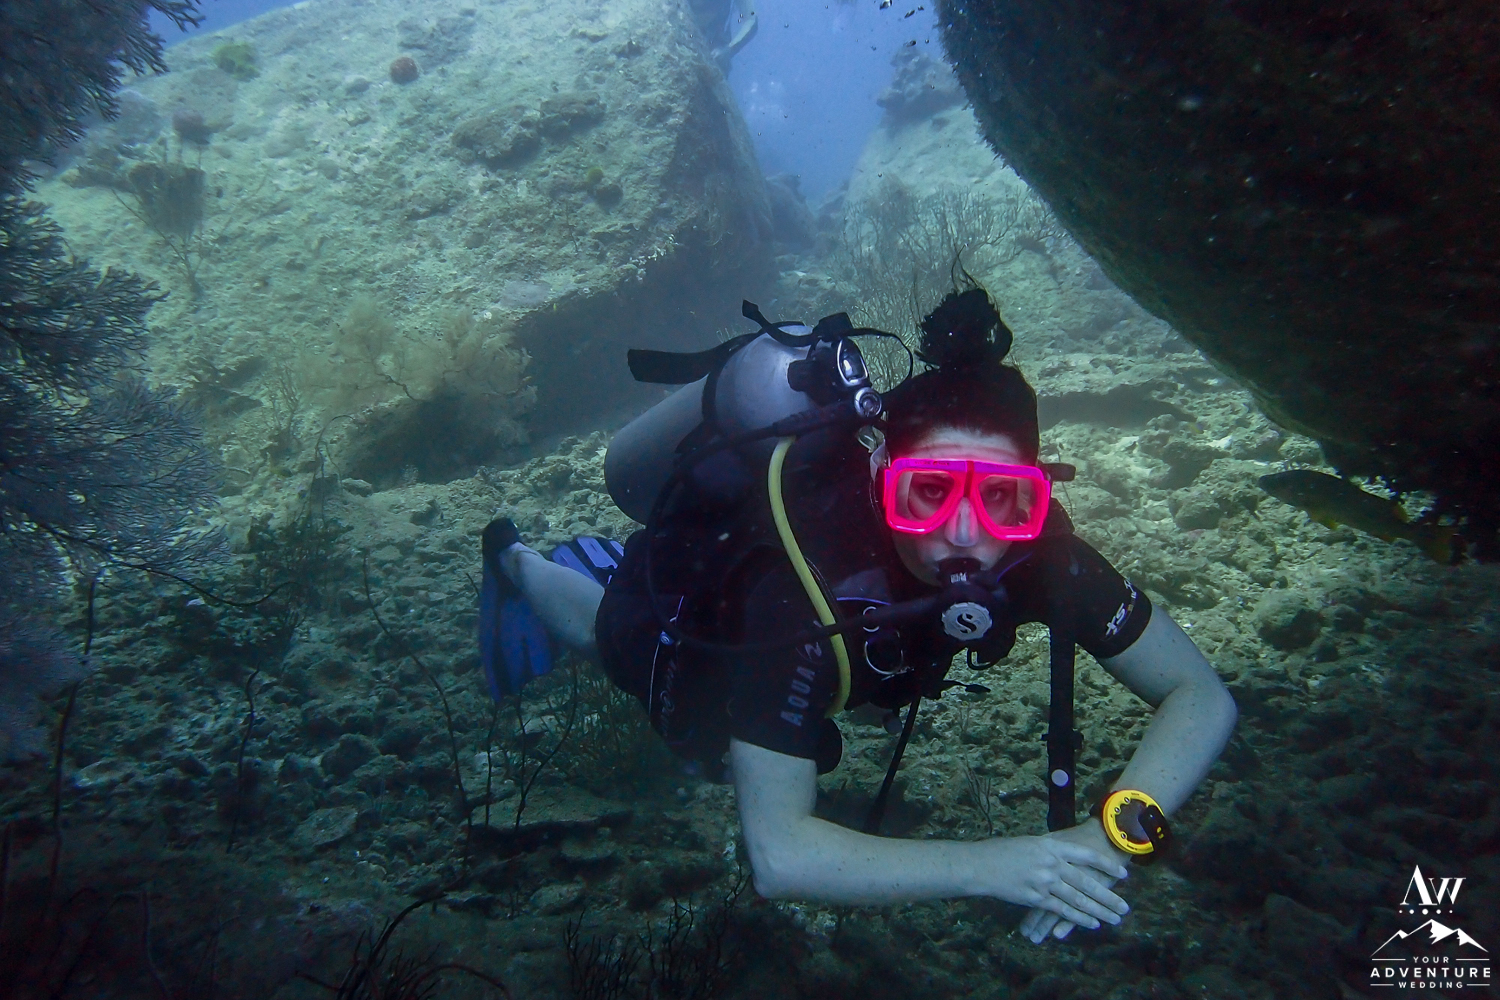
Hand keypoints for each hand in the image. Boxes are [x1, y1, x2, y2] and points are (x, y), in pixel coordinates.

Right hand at [976, 832, 1130, 932]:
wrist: (980, 865)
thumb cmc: (1001, 851)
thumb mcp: (1029, 843)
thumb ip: (1049, 850)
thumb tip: (1065, 855)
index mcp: (1051, 846)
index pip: (1086, 855)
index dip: (1106, 864)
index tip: (1122, 873)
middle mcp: (1051, 863)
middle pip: (1087, 882)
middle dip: (1108, 896)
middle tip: (1125, 906)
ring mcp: (1044, 882)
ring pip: (1078, 899)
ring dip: (1099, 910)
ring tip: (1115, 918)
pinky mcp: (1036, 898)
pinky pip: (1062, 910)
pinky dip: (1079, 918)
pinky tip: (1092, 923)